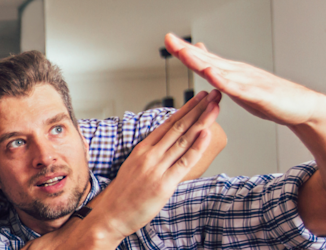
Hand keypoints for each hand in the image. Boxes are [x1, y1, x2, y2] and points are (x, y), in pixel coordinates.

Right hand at [84, 89, 221, 237]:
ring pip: (183, 139)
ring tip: (215, 107)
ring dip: (202, 121)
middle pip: (179, 127)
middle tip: (213, 95)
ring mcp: (157, 168)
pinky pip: (184, 162)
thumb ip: (152, 157)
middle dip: (198, 109)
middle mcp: (150, 155)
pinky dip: (196, 147)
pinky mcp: (164, 183)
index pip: (168, 124)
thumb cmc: (123, 195)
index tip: (200, 98)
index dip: (186, 109)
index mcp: (143, 149)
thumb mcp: (135, 168)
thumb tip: (168, 150)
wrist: (110, 215)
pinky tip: (206, 134)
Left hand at [164, 33, 325, 126]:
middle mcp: (238, 73)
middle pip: (208, 60)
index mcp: (231, 73)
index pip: (204, 59)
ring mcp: (248, 82)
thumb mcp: (240, 84)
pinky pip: (238, 88)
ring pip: (220, 71)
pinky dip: (224, 81)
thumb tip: (205, 62)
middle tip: (169, 39)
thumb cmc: (270, 98)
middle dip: (187, 50)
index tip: (167, 40)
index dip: (185, 50)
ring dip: (201, 62)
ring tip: (185, 53)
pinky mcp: (258, 94)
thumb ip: (222, 74)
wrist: (302, 107)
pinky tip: (212, 74)